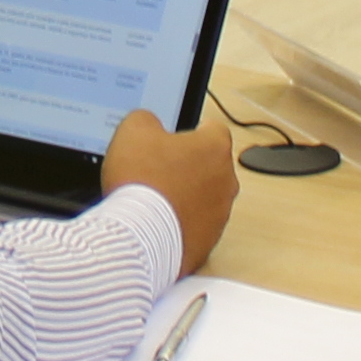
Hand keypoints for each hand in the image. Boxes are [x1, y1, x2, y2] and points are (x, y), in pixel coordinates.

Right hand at [102, 106, 237, 276]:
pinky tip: (157, 221)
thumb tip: (149, 123)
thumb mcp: (133, 130)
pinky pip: (196, 225)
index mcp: (215, 147)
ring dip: (186, 195)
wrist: (138, 233)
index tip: (174, 137)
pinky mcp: (210, 241)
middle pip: (210, 165)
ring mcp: (221, 214)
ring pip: (205, 197)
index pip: (213, 129)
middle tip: (158, 168)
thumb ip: (147, 119)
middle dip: (188, 165)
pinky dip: (181, 222)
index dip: (191, 130)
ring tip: (154, 198)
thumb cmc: (141, 180)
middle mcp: (227, 180)